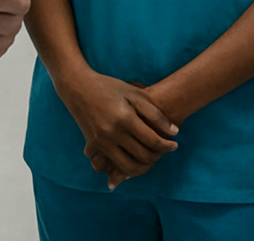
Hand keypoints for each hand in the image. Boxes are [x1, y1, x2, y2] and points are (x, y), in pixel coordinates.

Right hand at [55, 70, 177, 189]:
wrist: (78, 88)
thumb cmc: (109, 87)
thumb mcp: (134, 93)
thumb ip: (154, 113)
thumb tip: (175, 132)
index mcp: (125, 117)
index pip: (152, 140)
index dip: (167, 145)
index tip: (175, 145)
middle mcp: (112, 132)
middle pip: (142, 155)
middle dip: (158, 157)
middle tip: (165, 151)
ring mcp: (101, 141)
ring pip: (128, 166)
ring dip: (144, 167)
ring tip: (152, 158)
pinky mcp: (94, 145)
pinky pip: (114, 163)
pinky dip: (127, 166)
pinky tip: (136, 159)